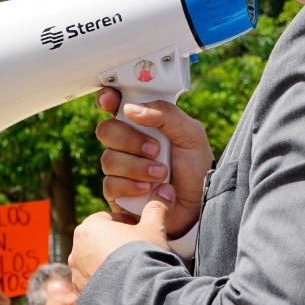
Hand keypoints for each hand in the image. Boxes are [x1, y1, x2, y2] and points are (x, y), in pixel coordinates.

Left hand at [70, 191, 171, 289]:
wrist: (136, 296)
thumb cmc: (143, 255)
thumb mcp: (154, 229)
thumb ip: (157, 208)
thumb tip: (166, 189)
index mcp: (89, 228)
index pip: (109, 219)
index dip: (128, 225)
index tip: (141, 233)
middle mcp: (76, 249)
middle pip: (100, 241)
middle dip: (117, 245)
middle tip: (138, 253)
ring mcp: (77, 274)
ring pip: (96, 263)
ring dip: (110, 265)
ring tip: (132, 272)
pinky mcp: (81, 293)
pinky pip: (95, 284)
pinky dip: (107, 284)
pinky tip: (125, 288)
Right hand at [95, 88, 210, 238]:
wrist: (198, 206)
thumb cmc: (196, 168)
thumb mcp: (191, 134)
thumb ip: (165, 114)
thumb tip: (130, 109)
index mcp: (143, 123)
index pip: (116, 104)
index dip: (107, 99)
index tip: (110, 101)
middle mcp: (127, 143)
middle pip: (106, 130)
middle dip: (129, 140)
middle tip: (155, 149)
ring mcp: (120, 168)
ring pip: (108, 159)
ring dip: (137, 167)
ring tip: (161, 174)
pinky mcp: (117, 193)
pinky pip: (110, 184)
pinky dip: (131, 185)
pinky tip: (149, 189)